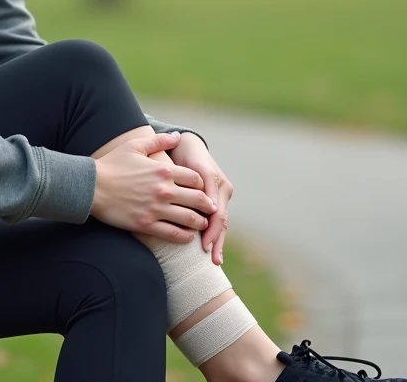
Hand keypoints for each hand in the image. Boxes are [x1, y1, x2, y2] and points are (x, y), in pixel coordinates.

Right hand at [91, 132, 217, 242]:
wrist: (91, 186)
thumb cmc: (112, 164)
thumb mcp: (135, 146)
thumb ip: (159, 141)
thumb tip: (177, 136)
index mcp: (164, 170)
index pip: (196, 179)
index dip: (203, 185)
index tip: (203, 190)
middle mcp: (164, 190)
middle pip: (198, 199)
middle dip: (207, 206)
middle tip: (210, 210)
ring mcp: (156, 209)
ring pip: (190, 219)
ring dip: (200, 222)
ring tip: (202, 224)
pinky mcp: (147, 224)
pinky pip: (173, 234)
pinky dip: (185, 237)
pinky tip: (187, 237)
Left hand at [168, 132, 232, 264]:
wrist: (185, 146)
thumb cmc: (188, 156)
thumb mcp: (197, 168)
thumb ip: (205, 184)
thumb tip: (212, 209)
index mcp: (218, 184)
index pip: (218, 214)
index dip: (212, 231)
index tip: (204, 246)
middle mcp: (221, 192)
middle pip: (221, 222)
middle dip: (217, 241)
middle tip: (213, 260)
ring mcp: (218, 197)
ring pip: (220, 223)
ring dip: (217, 241)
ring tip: (215, 260)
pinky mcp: (212, 200)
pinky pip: (214, 220)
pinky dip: (213, 234)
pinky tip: (211, 249)